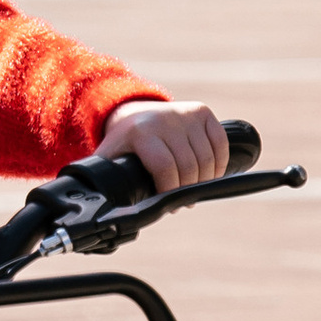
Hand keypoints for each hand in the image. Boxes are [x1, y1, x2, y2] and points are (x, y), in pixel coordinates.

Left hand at [101, 98, 231, 194]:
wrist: (132, 111)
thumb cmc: (122, 145)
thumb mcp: (109, 160)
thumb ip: (105, 181)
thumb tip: (100, 210)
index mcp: (141, 132)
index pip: (165, 168)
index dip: (170, 191)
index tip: (168, 204)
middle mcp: (165, 119)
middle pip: (189, 166)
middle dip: (188, 190)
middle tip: (182, 201)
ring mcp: (185, 113)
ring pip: (207, 158)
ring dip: (204, 180)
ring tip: (193, 190)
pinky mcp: (202, 111)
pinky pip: (220, 143)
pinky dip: (219, 163)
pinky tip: (209, 174)